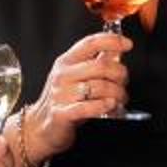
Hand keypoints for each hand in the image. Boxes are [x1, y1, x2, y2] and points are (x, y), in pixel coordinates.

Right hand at [27, 29, 130, 157]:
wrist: (39, 126)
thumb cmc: (63, 99)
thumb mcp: (75, 76)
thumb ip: (95, 62)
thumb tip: (117, 48)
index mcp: (66, 61)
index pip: (90, 43)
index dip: (111, 40)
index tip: (128, 44)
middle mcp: (62, 75)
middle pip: (100, 66)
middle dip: (120, 74)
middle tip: (124, 82)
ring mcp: (61, 94)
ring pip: (99, 87)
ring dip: (117, 93)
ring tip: (120, 98)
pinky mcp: (62, 113)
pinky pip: (87, 107)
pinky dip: (103, 105)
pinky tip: (110, 105)